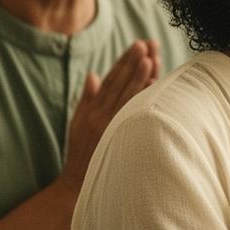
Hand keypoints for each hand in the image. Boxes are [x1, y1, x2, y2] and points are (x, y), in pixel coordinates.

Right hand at [61, 40, 160, 186]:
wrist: (76, 184)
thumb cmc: (80, 152)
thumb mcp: (78, 122)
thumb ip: (87, 98)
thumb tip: (93, 74)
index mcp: (91, 110)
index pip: (109, 80)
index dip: (122, 63)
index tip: (135, 46)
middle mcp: (100, 116)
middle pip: (119, 85)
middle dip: (132, 64)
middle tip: (145, 45)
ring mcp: (109, 128)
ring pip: (126, 98)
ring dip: (138, 78)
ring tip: (149, 60)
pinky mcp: (116, 139)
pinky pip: (131, 116)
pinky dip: (141, 102)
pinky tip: (152, 89)